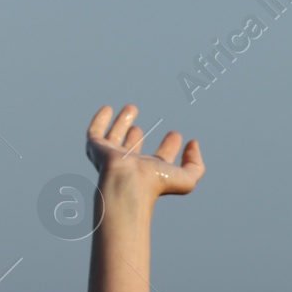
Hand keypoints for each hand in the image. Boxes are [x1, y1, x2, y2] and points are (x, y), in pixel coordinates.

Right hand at [85, 104, 204, 199]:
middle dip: (138, 137)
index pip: (161, 158)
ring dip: (123, 122)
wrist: (128, 183)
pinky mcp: (96, 149)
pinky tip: (107, 109)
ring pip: (116, 137)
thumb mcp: (187, 178)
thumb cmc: (157, 183)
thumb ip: (195, 164)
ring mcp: (112, 157)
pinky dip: (100, 120)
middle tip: (143, 127)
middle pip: (133, 149)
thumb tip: (193, 144)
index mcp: (151, 172)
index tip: (176, 134)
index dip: (169, 146)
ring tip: (132, 108)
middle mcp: (131, 164)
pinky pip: (95, 132)